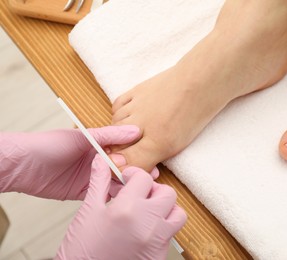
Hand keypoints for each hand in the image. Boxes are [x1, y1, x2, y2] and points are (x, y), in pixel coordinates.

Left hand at [0, 125, 157, 199]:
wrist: (24, 166)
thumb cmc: (50, 145)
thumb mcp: (83, 136)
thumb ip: (110, 135)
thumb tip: (136, 130)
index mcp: (98, 144)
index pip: (124, 149)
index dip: (138, 155)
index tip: (152, 160)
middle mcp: (97, 161)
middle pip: (122, 166)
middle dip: (137, 171)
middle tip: (150, 176)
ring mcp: (91, 177)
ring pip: (115, 181)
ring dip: (128, 184)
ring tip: (140, 187)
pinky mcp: (84, 192)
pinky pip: (103, 194)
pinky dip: (114, 195)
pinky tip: (125, 196)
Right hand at [56, 155, 186, 259]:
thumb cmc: (82, 250)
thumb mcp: (88, 211)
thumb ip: (98, 182)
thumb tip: (100, 161)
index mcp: (126, 209)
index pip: (144, 178)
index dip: (134, 174)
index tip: (128, 180)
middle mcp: (146, 224)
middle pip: (167, 193)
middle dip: (154, 190)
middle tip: (140, 196)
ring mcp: (156, 241)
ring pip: (178, 214)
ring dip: (166, 209)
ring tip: (148, 213)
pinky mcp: (159, 255)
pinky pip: (172, 234)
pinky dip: (163, 228)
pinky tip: (146, 230)